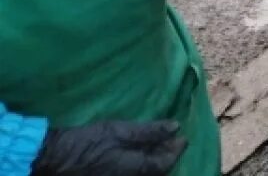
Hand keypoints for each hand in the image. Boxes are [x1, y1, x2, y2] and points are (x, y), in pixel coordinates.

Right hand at [33, 119, 185, 175]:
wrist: (53, 159)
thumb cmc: (86, 143)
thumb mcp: (118, 131)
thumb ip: (148, 131)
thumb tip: (175, 127)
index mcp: (135, 170)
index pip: (164, 164)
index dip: (176, 150)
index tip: (183, 136)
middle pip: (157, 172)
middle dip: (167, 156)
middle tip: (172, 139)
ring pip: (146, 174)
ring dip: (155, 161)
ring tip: (158, 144)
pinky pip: (133, 174)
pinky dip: (141, 165)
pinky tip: (140, 153)